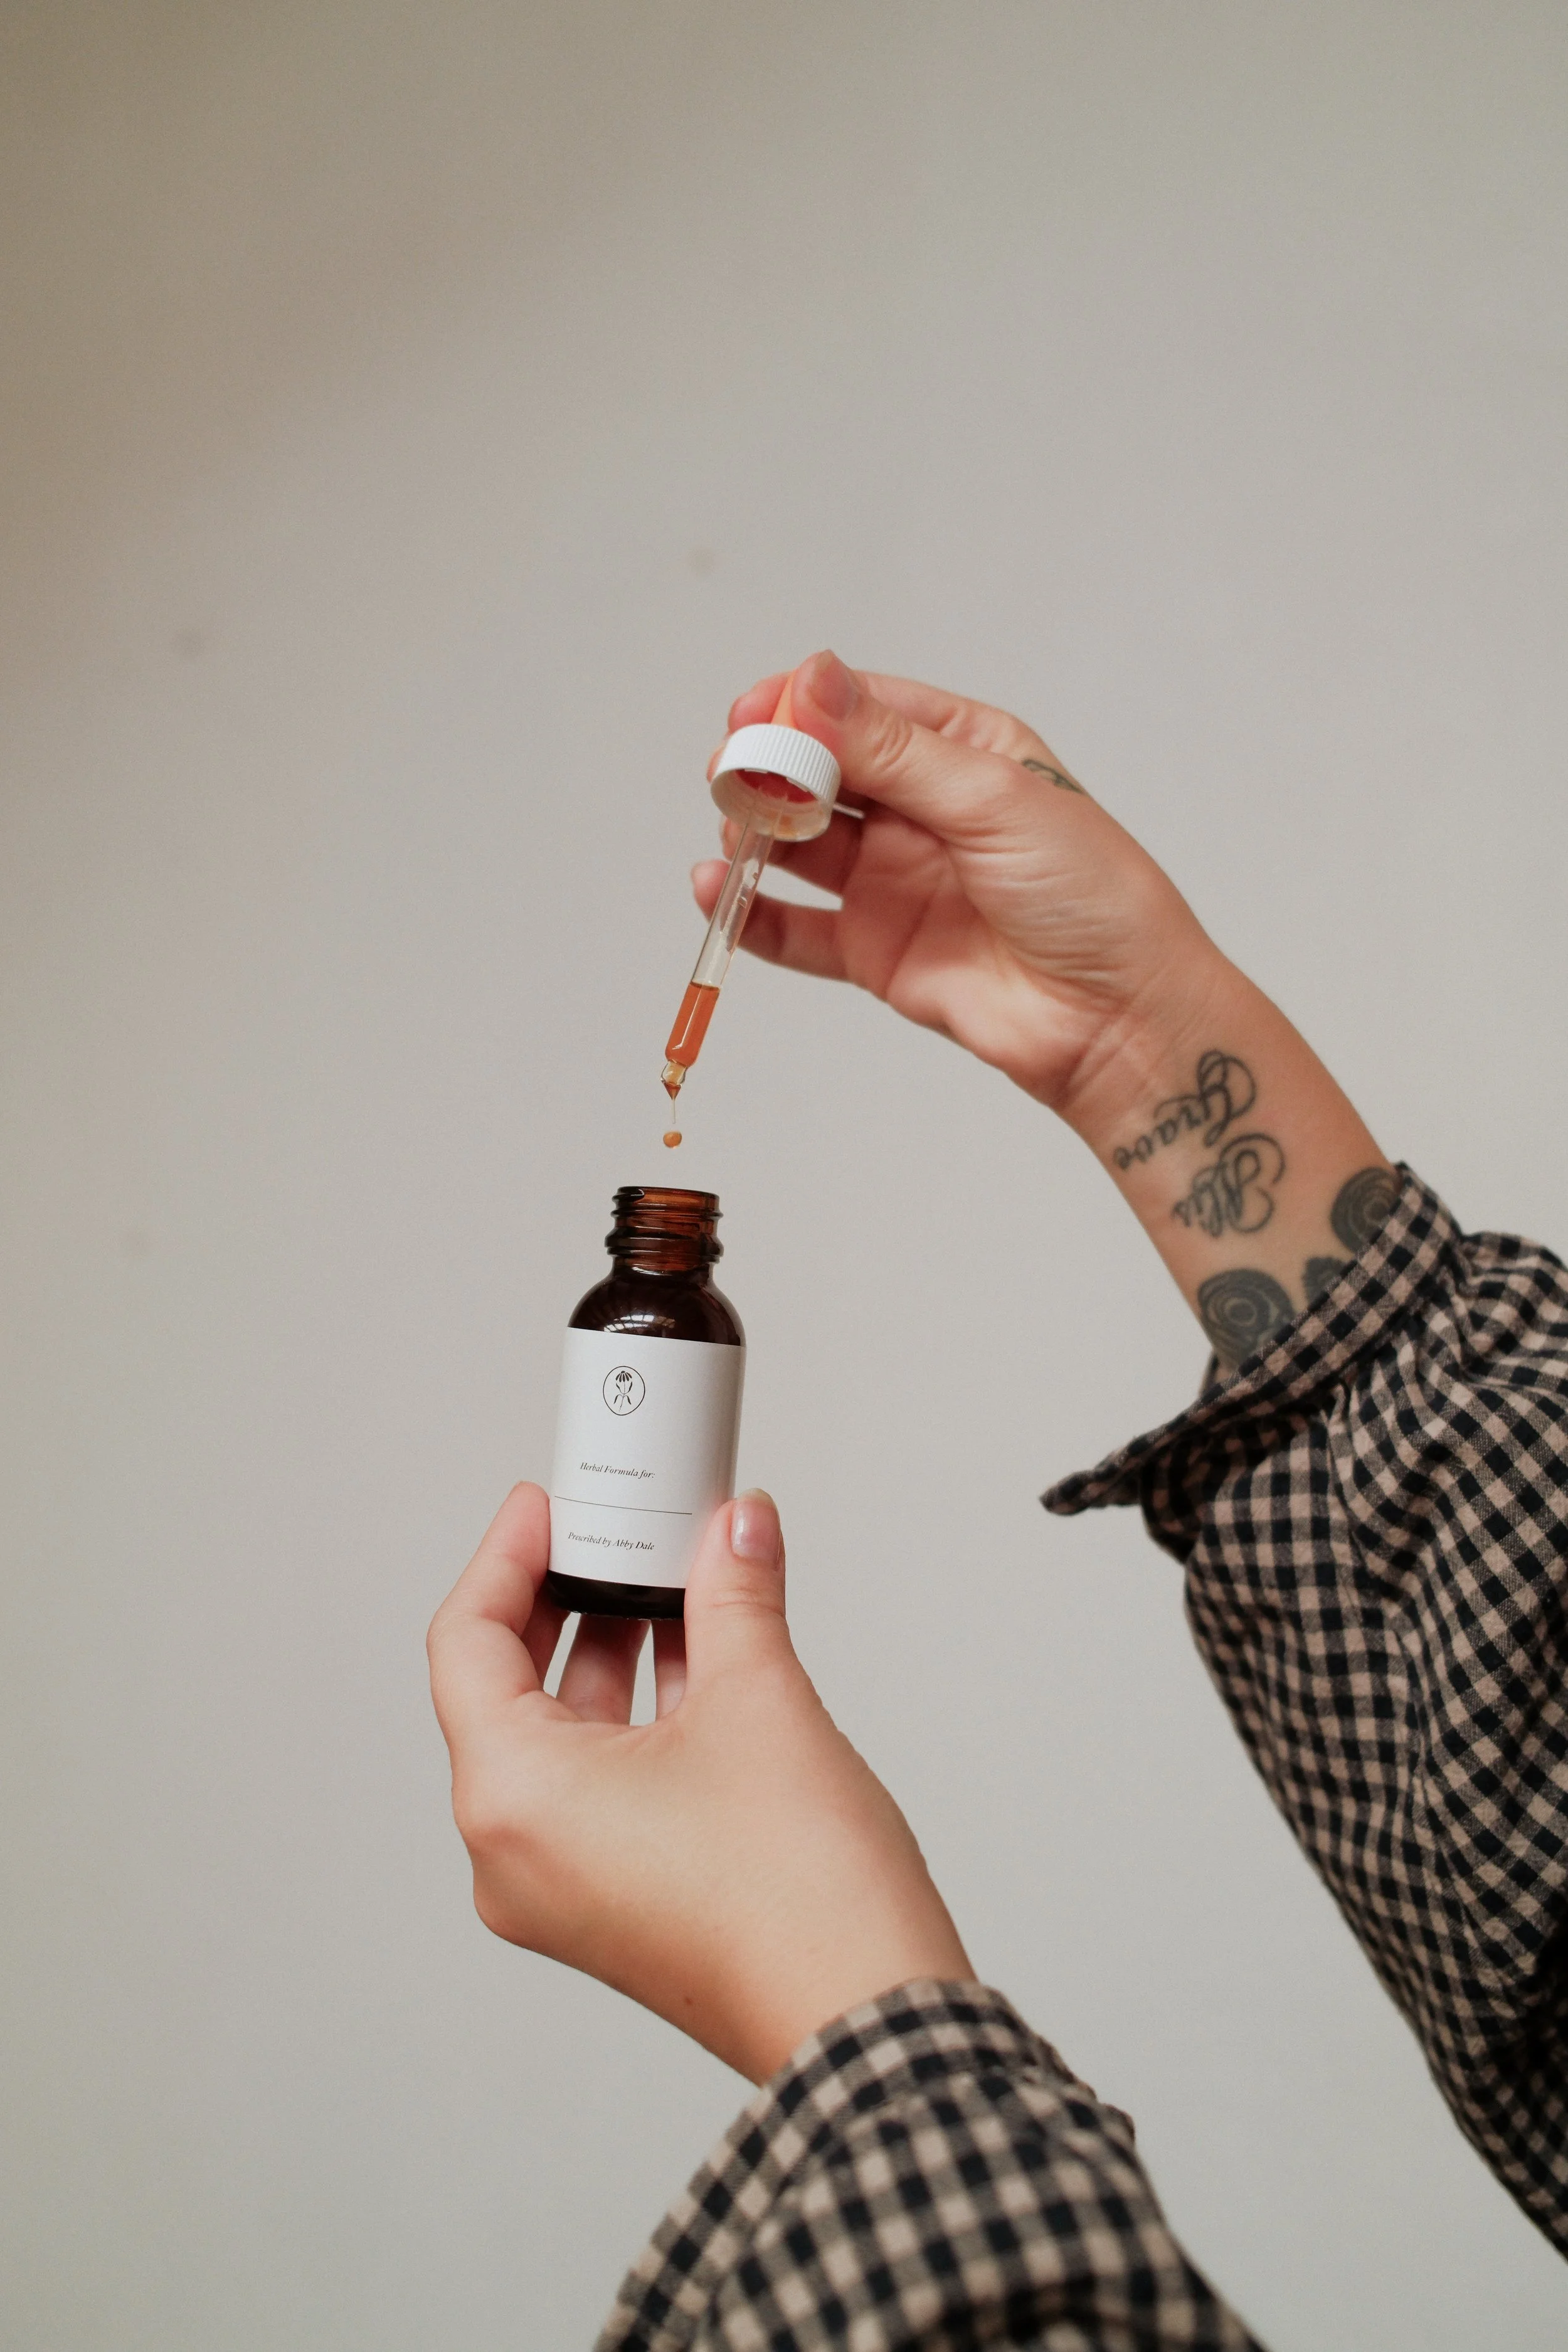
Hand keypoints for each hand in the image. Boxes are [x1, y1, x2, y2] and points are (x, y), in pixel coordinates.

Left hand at [427, 1483, 971, 2082]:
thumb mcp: (760, 1701)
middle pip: (505, 1691)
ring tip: (671, 1581)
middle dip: (567, 1600)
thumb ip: (734, 1595)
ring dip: (613, 1655)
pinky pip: (597, 1787)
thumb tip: (738, 1527)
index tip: (546, 1508)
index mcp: (512, 1799)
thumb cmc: (799, 1891)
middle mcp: (513, 1855)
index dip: (506, 1557)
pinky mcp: (613, 1907)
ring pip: (560, 1739)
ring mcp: (561, 1891)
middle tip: (613, 1534)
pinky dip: (637, 1718)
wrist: (865, 2016)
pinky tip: (701, 1657)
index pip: (468, 1644)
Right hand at [703, 651, 1392, 1361]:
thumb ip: (893, 749)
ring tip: (736, 834)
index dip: (803, 706)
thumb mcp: (993, 799)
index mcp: (964, 752)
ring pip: (799, 844)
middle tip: (735, 775)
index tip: (754, 713)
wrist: (1116, 1018)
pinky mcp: (875, 950)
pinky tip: (719, 892)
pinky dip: (750, 910)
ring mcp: (893, 881)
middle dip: (771, 768)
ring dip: (755, 833)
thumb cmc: (1089, 896)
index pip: (865, 709)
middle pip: (821, 772)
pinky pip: (796, 926)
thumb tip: (813, 682)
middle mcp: (923, 811)